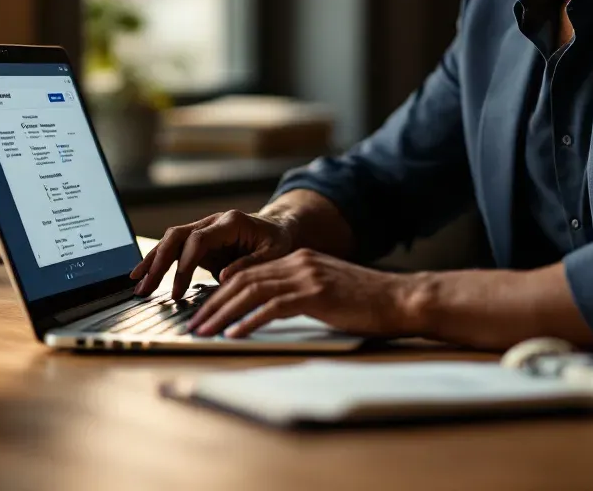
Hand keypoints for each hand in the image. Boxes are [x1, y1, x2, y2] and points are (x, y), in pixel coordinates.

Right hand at [129, 210, 297, 298]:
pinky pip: (175, 248)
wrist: (279, 228)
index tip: (177, 288)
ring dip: (153, 260)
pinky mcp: (199, 241)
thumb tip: (224, 277)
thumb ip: (250, 264)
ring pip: (171, 239)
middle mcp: (213, 222)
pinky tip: (144, 274)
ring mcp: (204, 229)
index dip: (185, 263)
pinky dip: (158, 260)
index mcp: (231, 222)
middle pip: (178, 235)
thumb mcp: (274, 254)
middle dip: (159, 260)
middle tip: (146, 285)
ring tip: (137, 282)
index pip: (198, 239)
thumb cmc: (278, 242)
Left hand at [186, 248, 416, 338]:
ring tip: (203, 331)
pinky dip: (249, 320)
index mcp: (298, 259)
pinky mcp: (316, 293)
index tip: (201, 310)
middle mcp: (298, 262)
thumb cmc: (367, 302)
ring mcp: (307, 275)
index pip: (248, 273)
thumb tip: (267, 310)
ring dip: (222, 313)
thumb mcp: (327, 290)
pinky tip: (234, 333)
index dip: (220, 292)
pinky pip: (273, 307)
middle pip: (243, 279)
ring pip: (252, 291)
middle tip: (192, 323)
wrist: (400, 298)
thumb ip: (299, 293)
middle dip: (212, 302)